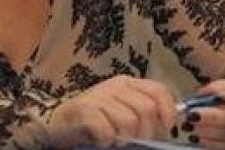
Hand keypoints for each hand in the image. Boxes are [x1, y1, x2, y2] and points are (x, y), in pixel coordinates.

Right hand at [45, 75, 177, 147]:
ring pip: (130, 121)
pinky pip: (108, 131)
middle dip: (147, 132)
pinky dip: (108, 141)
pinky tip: (103, 140)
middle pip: (147, 109)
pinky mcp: (84, 111)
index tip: (167, 127)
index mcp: (127, 83)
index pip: (158, 90)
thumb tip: (165, 126)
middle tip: (136, 142)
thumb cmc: (93, 119)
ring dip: (126, 139)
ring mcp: (99, 97)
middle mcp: (115, 86)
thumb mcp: (120, 109)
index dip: (168, 110)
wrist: (56, 123)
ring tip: (117, 141)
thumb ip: (140, 110)